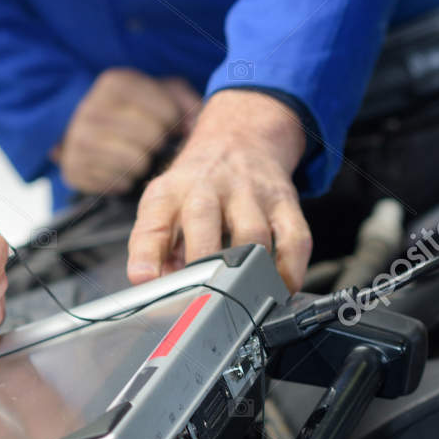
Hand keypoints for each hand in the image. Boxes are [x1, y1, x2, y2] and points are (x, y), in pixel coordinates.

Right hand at [51, 69, 201, 195]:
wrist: (87, 128)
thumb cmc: (136, 111)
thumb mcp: (162, 93)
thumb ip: (186, 102)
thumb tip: (194, 129)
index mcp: (114, 83)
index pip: (167, 113)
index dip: (175, 124)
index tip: (169, 125)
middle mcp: (91, 108)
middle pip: (152, 138)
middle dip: (160, 143)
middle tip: (154, 142)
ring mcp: (78, 139)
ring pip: (136, 162)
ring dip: (145, 163)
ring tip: (138, 153)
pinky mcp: (73, 168)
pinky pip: (118, 182)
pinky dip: (127, 179)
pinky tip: (121, 167)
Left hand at [126, 89, 311, 290]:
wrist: (239, 138)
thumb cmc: (197, 185)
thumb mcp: (164, 205)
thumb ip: (155, 247)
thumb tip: (155, 287)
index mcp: (171, 191)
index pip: (153, 219)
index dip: (146, 253)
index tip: (144, 279)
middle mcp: (208, 186)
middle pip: (203, 220)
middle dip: (202, 263)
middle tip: (202, 299)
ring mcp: (250, 192)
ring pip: (253, 234)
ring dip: (248, 272)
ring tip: (244, 300)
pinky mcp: (284, 201)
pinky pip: (294, 239)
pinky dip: (290, 270)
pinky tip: (280, 289)